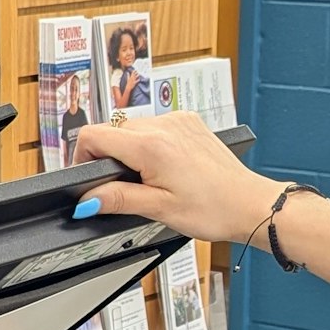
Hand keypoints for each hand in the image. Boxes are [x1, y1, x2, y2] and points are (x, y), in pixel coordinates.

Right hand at [72, 111, 275, 243]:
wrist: (248, 203)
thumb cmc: (213, 208)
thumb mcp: (158, 209)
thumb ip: (118, 199)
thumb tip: (87, 199)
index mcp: (151, 145)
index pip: (94, 135)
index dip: (82, 158)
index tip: (87, 178)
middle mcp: (164, 124)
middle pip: (112, 131)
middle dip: (108, 158)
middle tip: (121, 188)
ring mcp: (178, 120)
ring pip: (133, 128)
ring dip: (129, 151)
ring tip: (148, 180)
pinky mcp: (188, 121)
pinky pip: (155, 127)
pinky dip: (150, 145)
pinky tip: (165, 168)